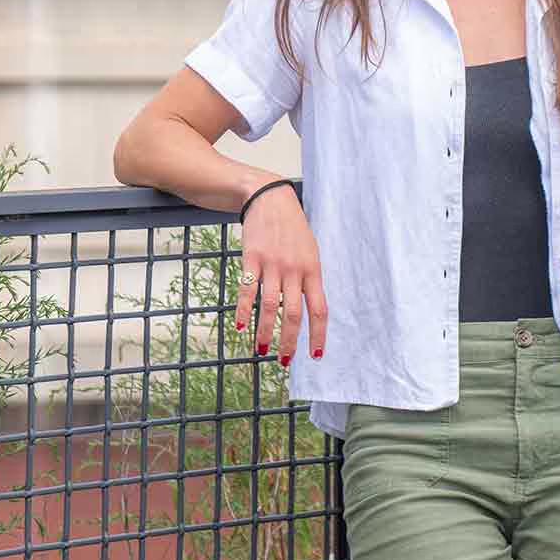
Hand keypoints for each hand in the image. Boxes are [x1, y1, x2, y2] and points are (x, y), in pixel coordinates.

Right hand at [235, 183, 327, 365]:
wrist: (270, 199)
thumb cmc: (293, 229)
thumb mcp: (310, 252)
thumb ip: (310, 279)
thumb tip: (311, 311)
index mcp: (313, 270)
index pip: (319, 310)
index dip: (318, 335)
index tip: (315, 356)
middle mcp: (294, 270)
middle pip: (293, 314)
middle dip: (290, 341)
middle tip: (284, 361)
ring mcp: (273, 264)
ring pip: (270, 306)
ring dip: (265, 332)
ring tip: (262, 350)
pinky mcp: (252, 258)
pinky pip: (247, 289)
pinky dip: (244, 310)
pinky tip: (240, 326)